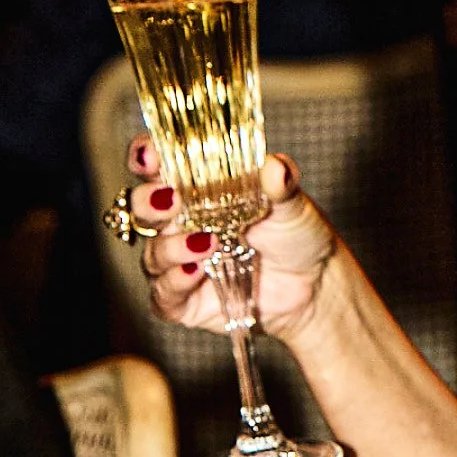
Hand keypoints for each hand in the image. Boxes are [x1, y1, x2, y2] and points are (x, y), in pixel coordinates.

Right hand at [128, 141, 337, 341]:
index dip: (145, 156)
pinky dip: (175, 284)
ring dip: (172, 247)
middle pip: (140, 208)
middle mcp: (180, 223)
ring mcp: (180, 262)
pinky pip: (164, 295)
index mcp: (195, 188)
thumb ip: (281, 184)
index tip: (151, 156)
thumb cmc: (296, 233)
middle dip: (147, 202)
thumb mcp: (291, 203)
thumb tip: (276, 168)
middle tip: (172, 199)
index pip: (156, 165)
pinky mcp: (184, 300)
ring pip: (152, 254)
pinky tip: (196, 273)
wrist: (315, 285)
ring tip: (208, 243)